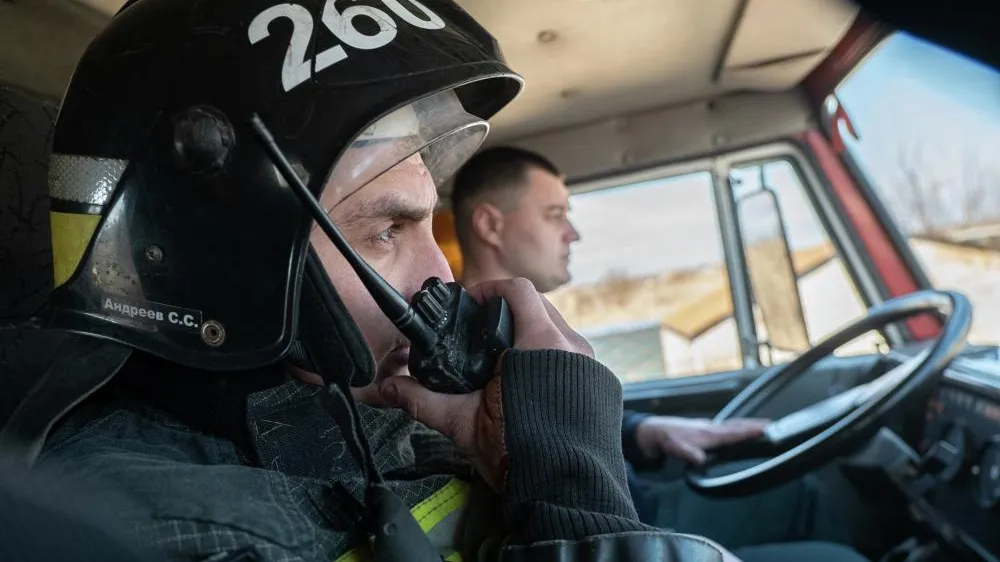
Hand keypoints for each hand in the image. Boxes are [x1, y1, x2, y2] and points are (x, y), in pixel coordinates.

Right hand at [379, 278, 591, 489]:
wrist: (566, 495)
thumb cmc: (518, 456)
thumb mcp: (464, 424)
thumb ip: (424, 400)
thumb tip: (384, 389)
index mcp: (541, 344)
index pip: (518, 291)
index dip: (489, 290)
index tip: (471, 303)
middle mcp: (573, 347)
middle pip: (540, 307)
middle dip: (509, 312)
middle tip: (483, 332)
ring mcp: (593, 366)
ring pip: (559, 332)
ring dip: (532, 336)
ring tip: (505, 360)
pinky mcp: (604, 386)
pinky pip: (575, 358)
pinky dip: (553, 360)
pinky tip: (532, 384)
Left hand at [634, 416, 768, 464]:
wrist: (658, 430)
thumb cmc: (670, 439)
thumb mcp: (678, 449)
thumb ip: (691, 455)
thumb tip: (702, 461)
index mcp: (709, 434)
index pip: (734, 432)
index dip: (749, 431)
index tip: (765, 429)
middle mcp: (712, 428)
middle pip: (737, 425)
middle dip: (754, 425)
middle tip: (771, 424)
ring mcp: (709, 427)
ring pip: (732, 425)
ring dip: (747, 425)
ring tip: (761, 425)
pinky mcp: (706, 428)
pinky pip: (726, 426)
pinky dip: (737, 426)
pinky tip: (738, 429)